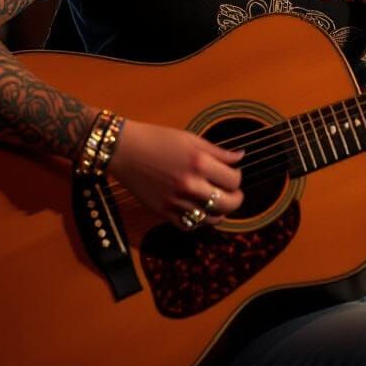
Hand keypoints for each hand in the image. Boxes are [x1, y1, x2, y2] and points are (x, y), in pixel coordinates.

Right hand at [107, 120, 243, 224]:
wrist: (125, 150)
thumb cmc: (158, 139)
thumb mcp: (191, 139)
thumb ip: (218, 151)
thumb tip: (240, 156)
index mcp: (199, 162)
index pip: (234, 180)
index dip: (238, 177)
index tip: (233, 173)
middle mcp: (190, 184)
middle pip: (228, 203)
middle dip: (236, 198)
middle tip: (234, 193)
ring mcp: (176, 201)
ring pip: (211, 219)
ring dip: (220, 213)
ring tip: (220, 204)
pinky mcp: (163, 212)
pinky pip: (189, 226)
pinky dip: (199, 221)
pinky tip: (201, 211)